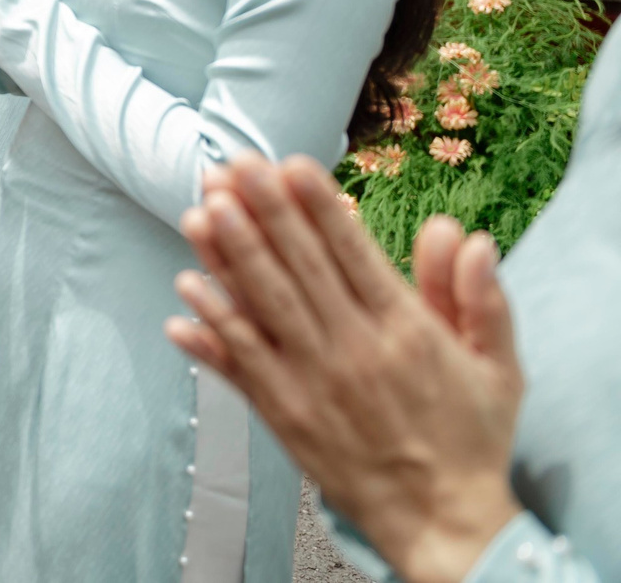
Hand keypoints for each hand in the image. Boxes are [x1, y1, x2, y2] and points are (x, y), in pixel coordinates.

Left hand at [166, 156, 524, 582]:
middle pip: (300, 268)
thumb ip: (479, 298)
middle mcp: (353, 350)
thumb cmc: (470, 437)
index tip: (291, 165)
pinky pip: (241, 360)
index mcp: (405, 331)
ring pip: (263, 305)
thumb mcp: (498, 367)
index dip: (318, 207)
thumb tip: (464, 236)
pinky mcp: (283, 412)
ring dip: (229, 255)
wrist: (440, 520)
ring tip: (202, 210)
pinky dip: (212, 324)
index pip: (353, 254)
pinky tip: (186, 287)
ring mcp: (312, 381)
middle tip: (233, 165)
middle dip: (265, 212)